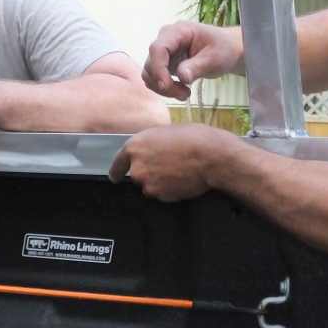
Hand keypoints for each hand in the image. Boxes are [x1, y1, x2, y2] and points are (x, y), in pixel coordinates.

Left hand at [108, 124, 239, 201]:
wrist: (211, 156)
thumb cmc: (194, 139)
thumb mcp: (165, 132)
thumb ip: (150, 145)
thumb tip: (150, 152)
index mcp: (135, 146)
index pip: (118, 164)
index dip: (117, 171)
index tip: (117, 176)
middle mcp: (137, 167)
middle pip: (137, 176)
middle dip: (149, 173)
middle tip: (168, 166)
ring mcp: (148, 183)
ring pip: (151, 186)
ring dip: (160, 182)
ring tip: (179, 171)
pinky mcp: (161, 195)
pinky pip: (163, 194)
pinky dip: (170, 189)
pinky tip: (183, 179)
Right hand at [142, 21, 242, 100]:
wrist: (226, 51)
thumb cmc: (223, 49)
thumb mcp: (215, 58)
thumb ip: (197, 66)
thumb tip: (182, 76)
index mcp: (178, 31)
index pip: (158, 48)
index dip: (158, 68)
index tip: (166, 86)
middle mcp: (166, 39)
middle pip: (151, 63)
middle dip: (163, 83)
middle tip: (185, 94)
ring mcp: (164, 52)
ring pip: (150, 74)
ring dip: (164, 89)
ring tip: (186, 94)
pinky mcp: (164, 64)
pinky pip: (156, 79)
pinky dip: (166, 89)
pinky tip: (183, 91)